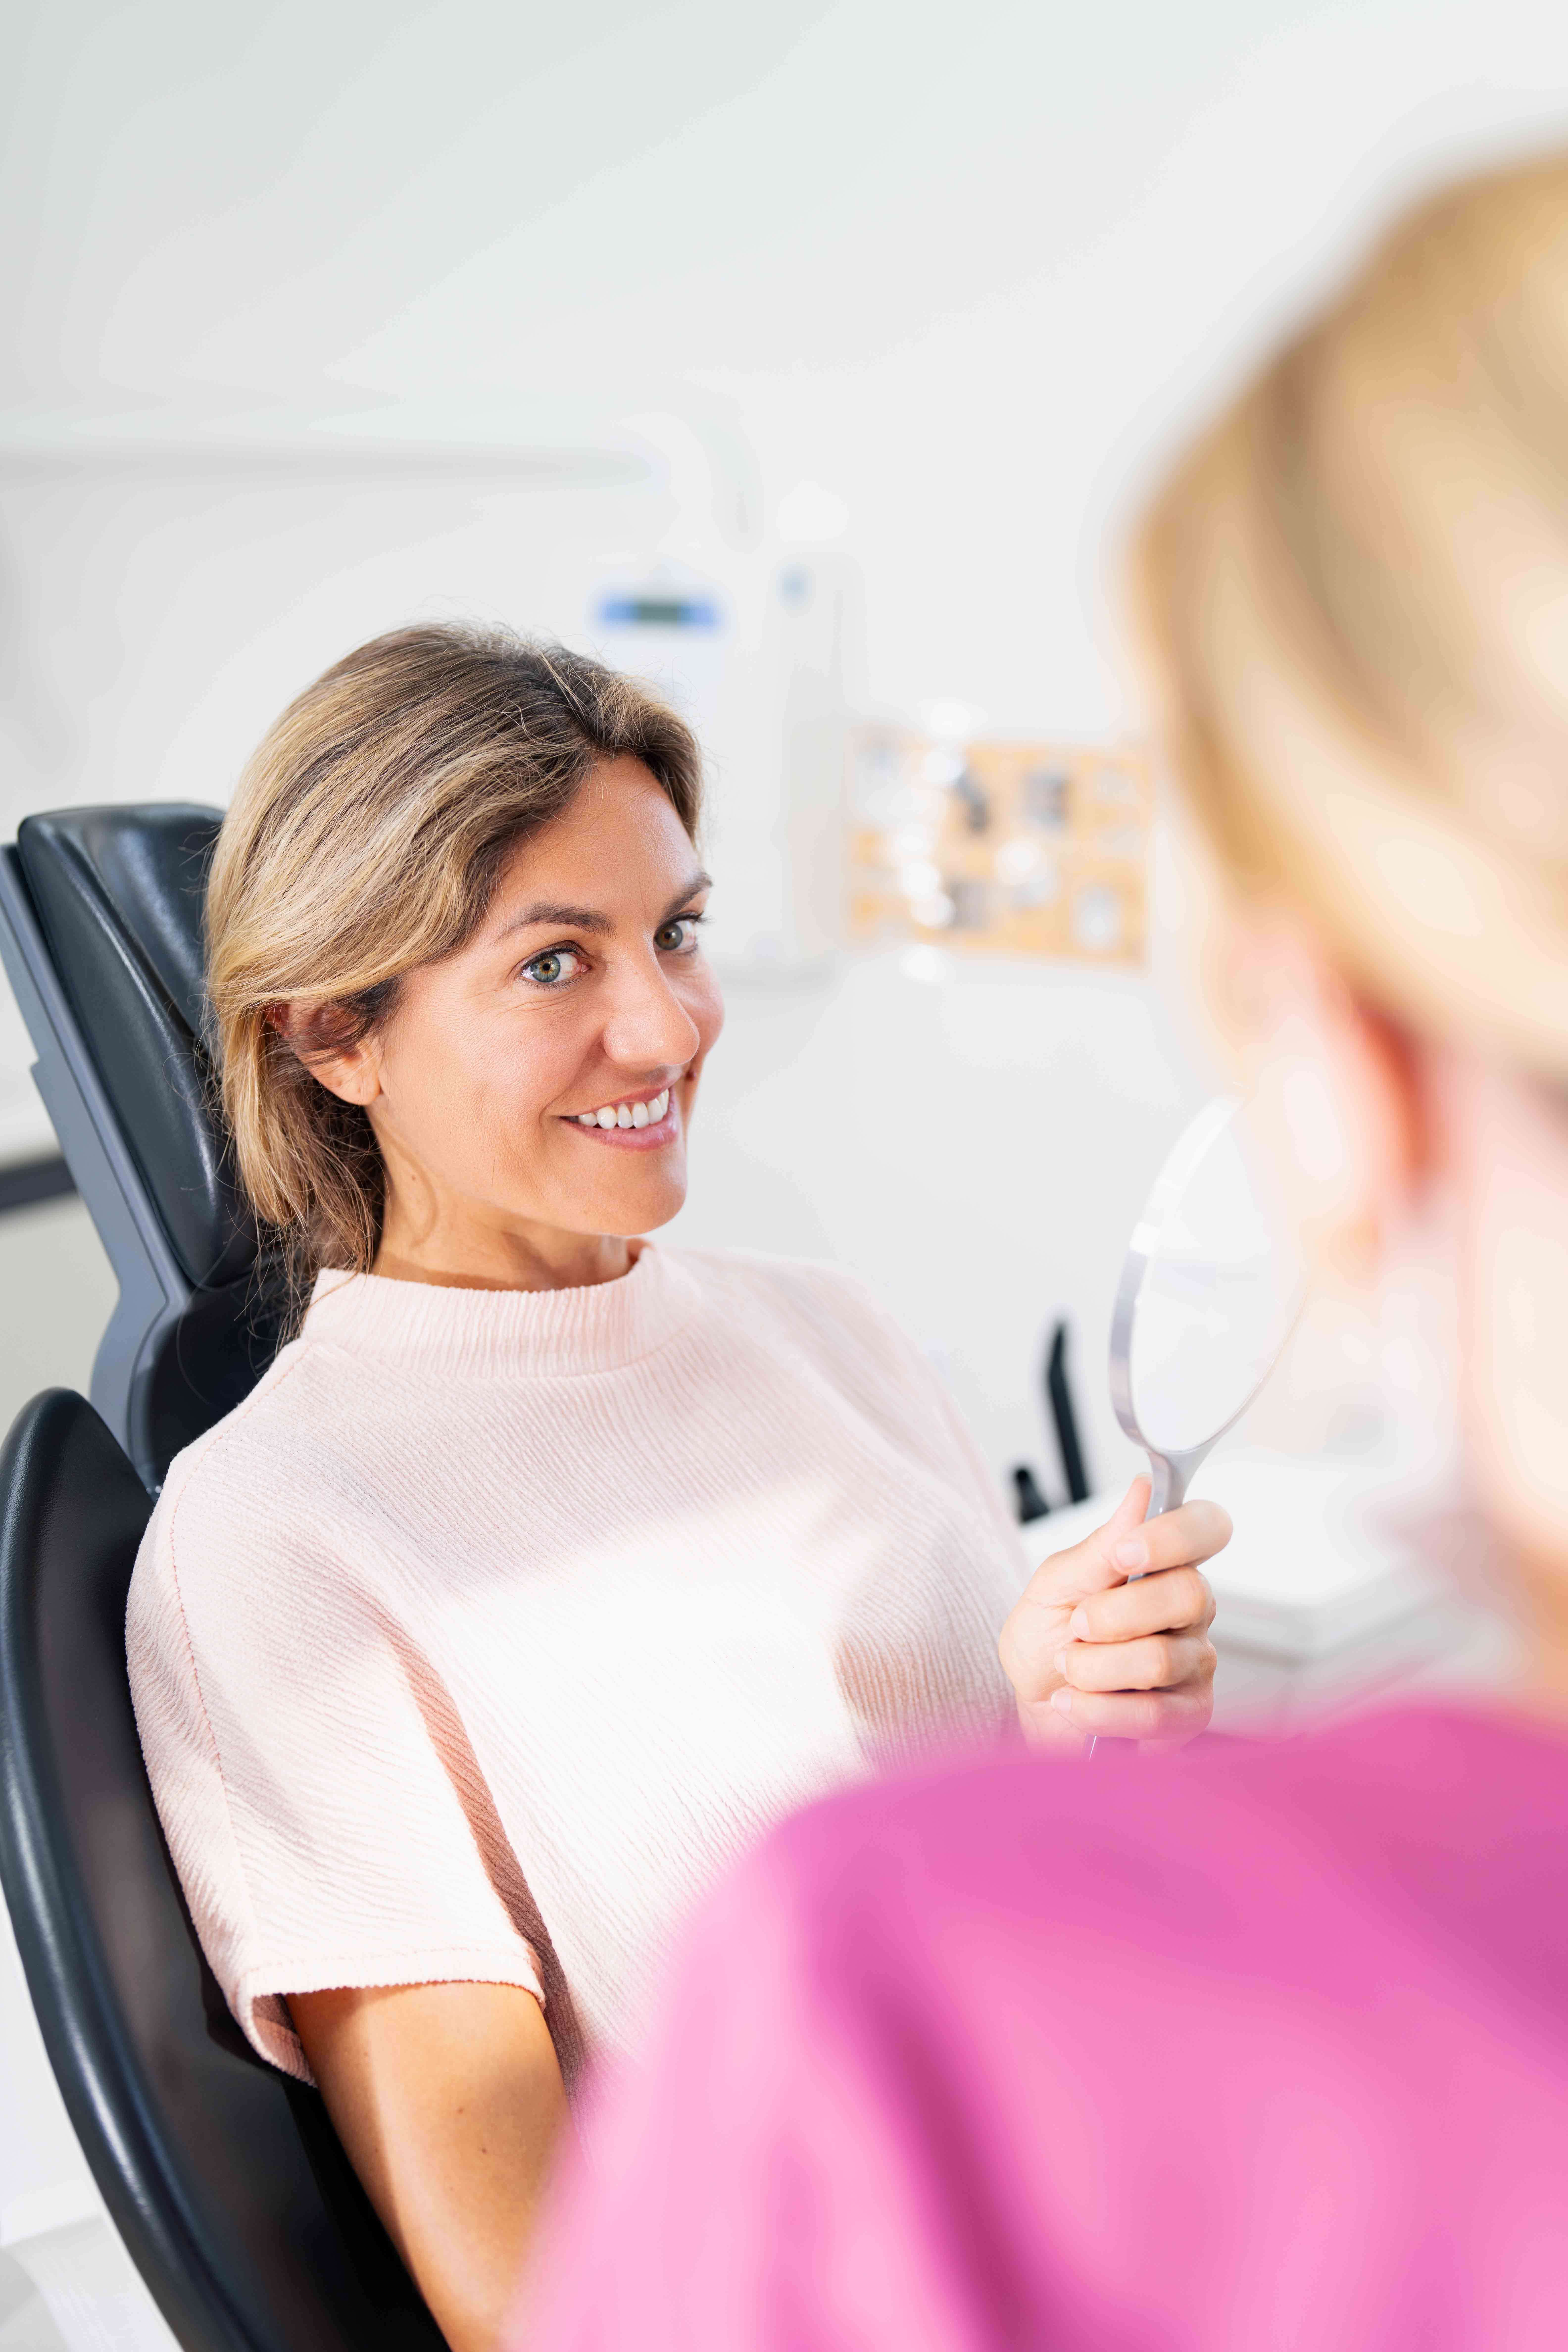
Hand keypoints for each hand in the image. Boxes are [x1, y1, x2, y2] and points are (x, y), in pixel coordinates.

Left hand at [997, 1476, 1225, 1753]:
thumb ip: (1101, 1545)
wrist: (1033, 1702)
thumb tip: (1142, 1489)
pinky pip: (1154, 1714)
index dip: (1175, 1535)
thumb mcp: (1055, 1585)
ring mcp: (1196, 1663)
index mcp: (1166, 1564)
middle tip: (1076, 1624)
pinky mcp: (1190, 1714)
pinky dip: (1097, 1710)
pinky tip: (1073, 1703)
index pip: (1208, 1527)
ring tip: (1068, 1667)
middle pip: (1188, 1594)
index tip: (1125, 1553)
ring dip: (1092, 1666)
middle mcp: (1193, 1611)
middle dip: (1114, 1613)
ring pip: (1160, 1659)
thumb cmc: (1047, 1637)